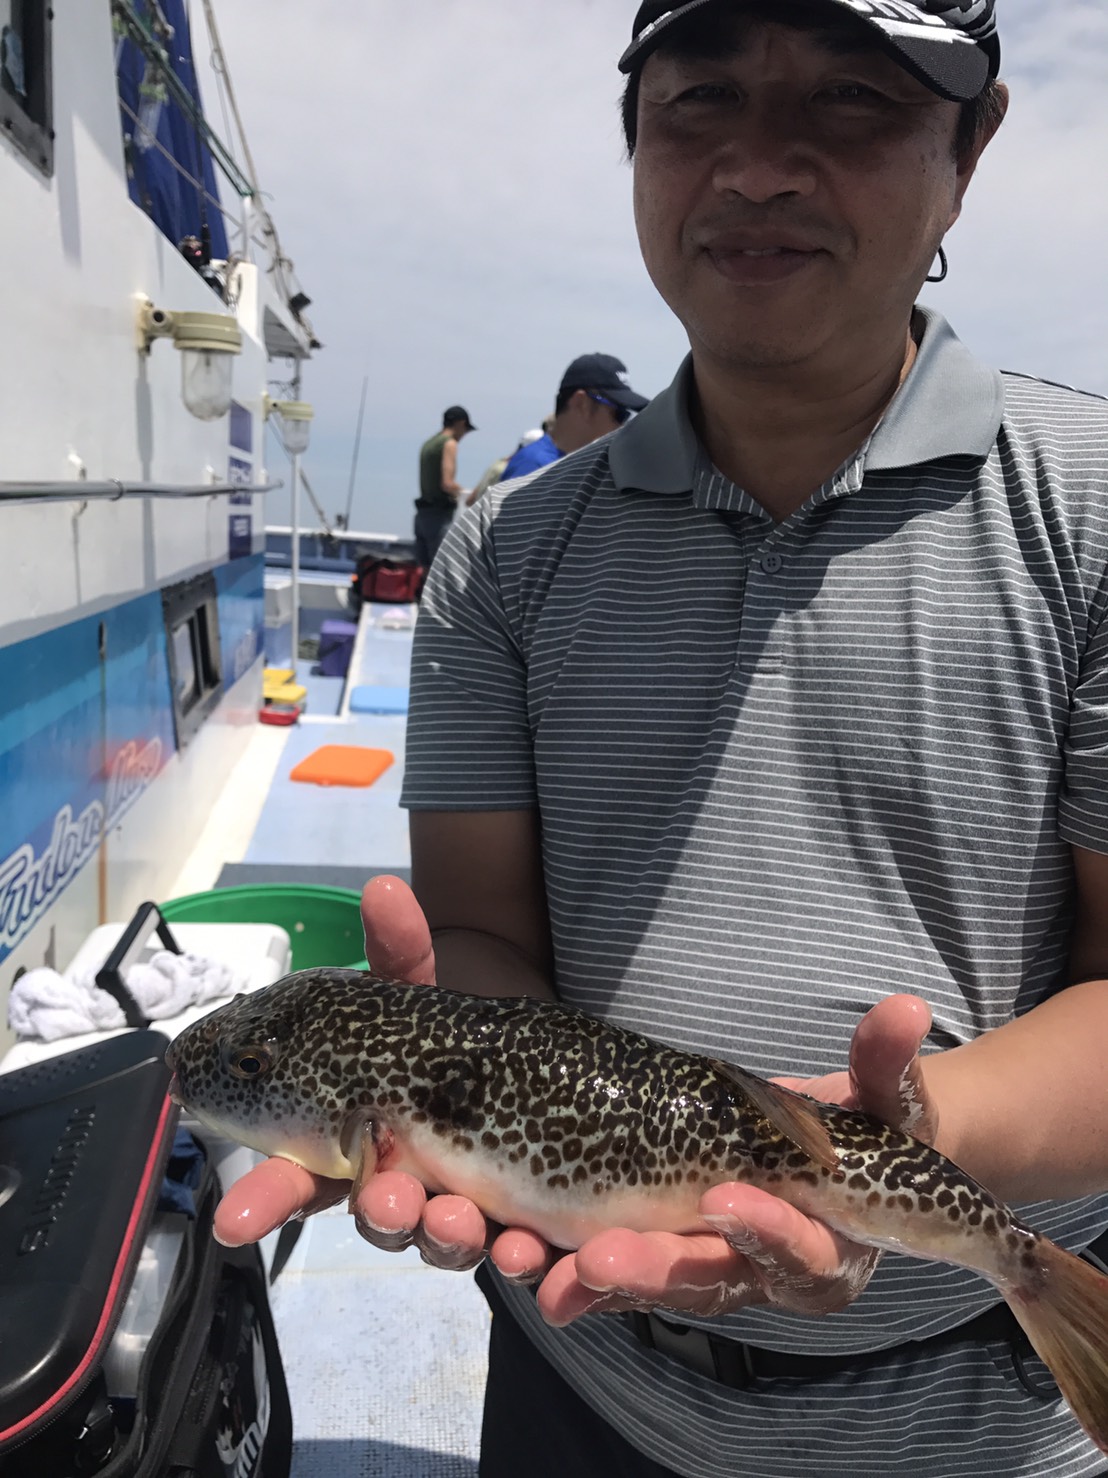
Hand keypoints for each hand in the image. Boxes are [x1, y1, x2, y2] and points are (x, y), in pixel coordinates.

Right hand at [213, 876, 555, 1282]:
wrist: (545, 1086)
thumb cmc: (455, 1053)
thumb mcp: (427, 1003)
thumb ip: (401, 955)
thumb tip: (383, 885)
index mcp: (359, 1144)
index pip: (300, 1178)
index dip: (266, 1200)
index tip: (234, 1221)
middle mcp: (400, 1187)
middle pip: (377, 1216)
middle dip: (380, 1214)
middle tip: (392, 1200)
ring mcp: (459, 1215)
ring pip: (441, 1242)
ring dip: (445, 1236)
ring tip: (461, 1217)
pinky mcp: (518, 1237)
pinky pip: (514, 1263)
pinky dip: (517, 1261)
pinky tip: (527, 1248)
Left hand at [532, 993, 936, 1326]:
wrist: (829, 1154)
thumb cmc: (864, 1128)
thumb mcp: (885, 1096)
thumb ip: (887, 1062)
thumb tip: (907, 1008)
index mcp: (831, 1249)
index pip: (802, 1253)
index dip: (768, 1231)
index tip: (725, 1200)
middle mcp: (763, 1276)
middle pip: (710, 1281)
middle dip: (656, 1270)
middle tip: (600, 1258)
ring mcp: (705, 1269)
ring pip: (648, 1286)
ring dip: (593, 1282)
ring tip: (541, 1272)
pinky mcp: (658, 1254)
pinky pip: (611, 1273)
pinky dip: (565, 1267)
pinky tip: (521, 1256)